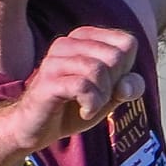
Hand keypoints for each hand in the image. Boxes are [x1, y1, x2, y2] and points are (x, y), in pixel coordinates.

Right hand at [12, 25, 143, 151]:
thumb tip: (126, 85)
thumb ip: (129, 86)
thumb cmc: (74, 107)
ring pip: (98, 69)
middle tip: (98, 98)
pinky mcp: (48, 81)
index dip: (126, 69)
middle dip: (114, 84)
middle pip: (115, 56)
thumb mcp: (110, 96)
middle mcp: (68, 42)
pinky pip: (82, 86)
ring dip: (102, 96)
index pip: (127, 43)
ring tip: (91, 106)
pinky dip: (92, 104)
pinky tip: (85, 111)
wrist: (37, 128)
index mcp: (84, 38)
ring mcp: (55, 60)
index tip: (108, 85)